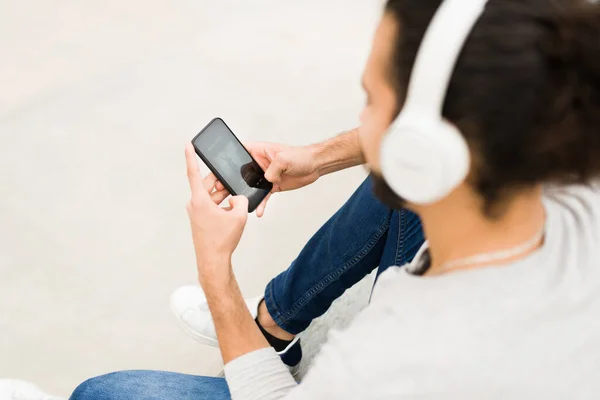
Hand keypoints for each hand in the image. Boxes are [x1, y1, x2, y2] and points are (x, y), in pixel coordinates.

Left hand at [185, 144, 247, 275]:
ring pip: (212, 195)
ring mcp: (196, 212)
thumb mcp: (238, 216)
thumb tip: (237, 198)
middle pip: (209, 184)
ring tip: (236, 203)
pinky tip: (233, 213)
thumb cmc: (221, 240)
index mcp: (200, 199)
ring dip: (224, 196)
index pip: (194, 172)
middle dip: (222, 182)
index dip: (191, 156)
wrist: (213, 260)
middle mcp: (195, 204)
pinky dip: (222, 205)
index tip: (188, 144)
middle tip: (233, 182)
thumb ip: (241, 200)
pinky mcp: (200, 219)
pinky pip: (212, 205)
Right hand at [211, 142, 320, 216]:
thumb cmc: (300, 156)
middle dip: (230, 180)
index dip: (227, 158)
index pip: (238, 151)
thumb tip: (267, 178)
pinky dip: (260, 204)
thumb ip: (274, 167)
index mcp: (259, 151)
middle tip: (220, 190)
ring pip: (249, 186)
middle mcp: (259, 163)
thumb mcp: (285, 158)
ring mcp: (265, 175)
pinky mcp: (272, 186)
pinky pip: (262, 196)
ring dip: (242, 194)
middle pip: (239, 171)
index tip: (217, 168)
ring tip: (234, 204)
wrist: (315, 166)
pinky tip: (257, 212)